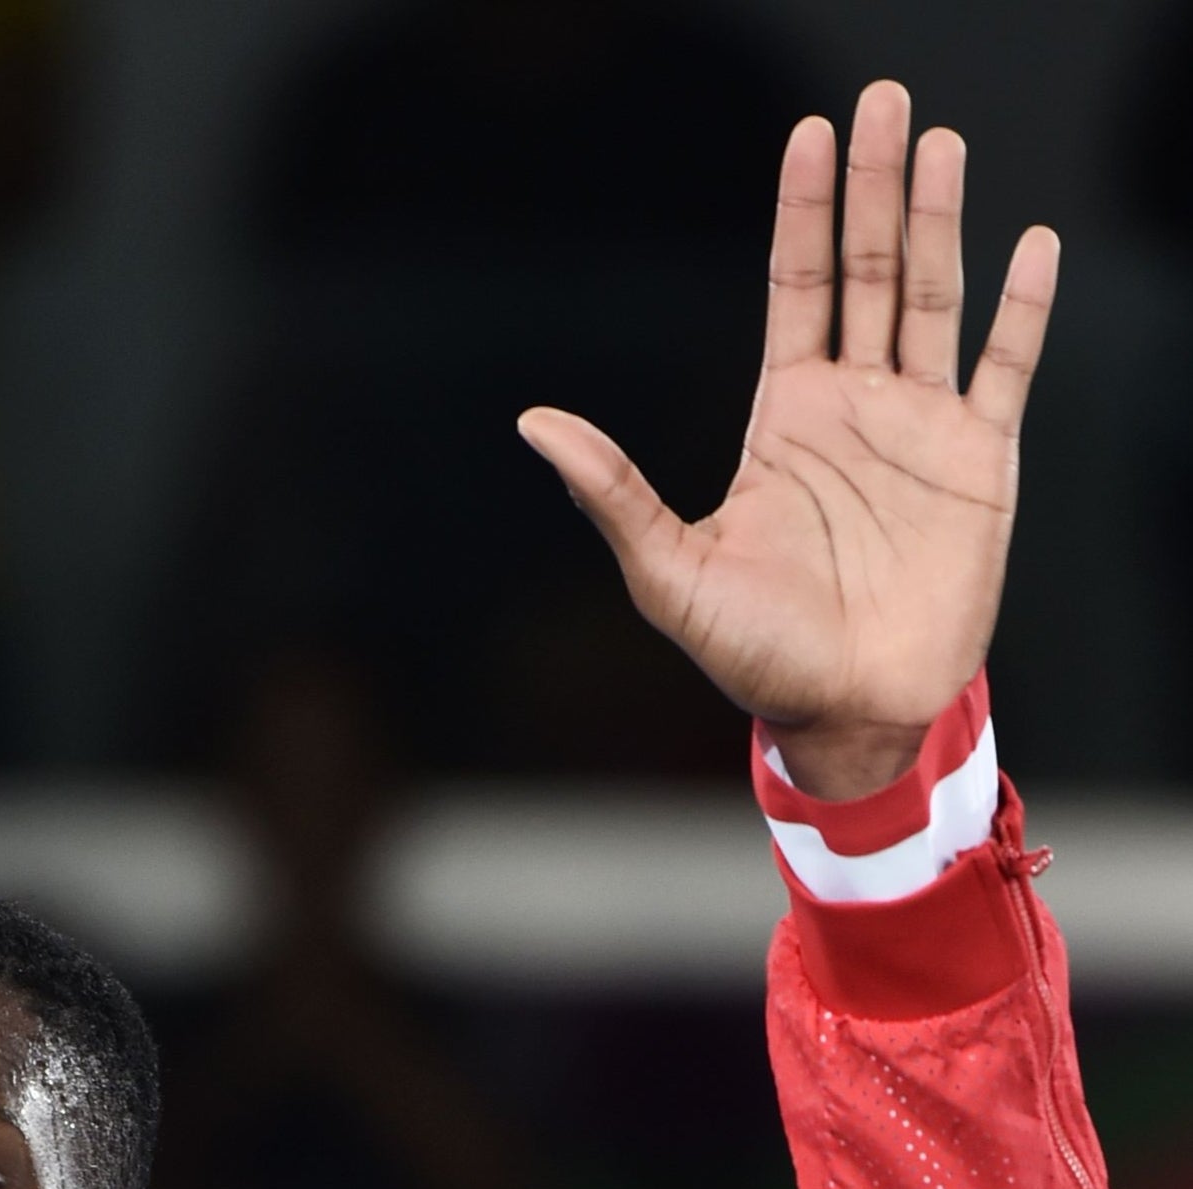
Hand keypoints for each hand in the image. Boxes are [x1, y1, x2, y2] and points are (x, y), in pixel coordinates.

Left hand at [518, 83, 1058, 799]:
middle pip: (868, 270)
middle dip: (875, 186)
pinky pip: (1005, 370)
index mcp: (784, 417)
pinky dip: (1020, 311)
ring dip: (941, 221)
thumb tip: (533, 423)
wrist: (844, 713)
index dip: (803, 211)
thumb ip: (612, 490)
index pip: (796, 287)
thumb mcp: (666, 570)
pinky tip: (1029, 247)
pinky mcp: (981, 463)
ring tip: (941, 144)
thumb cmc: (752, 652)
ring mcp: (921, 428)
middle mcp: (855, 406)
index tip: (808, 135)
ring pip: (933, 298)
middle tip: (882, 101)